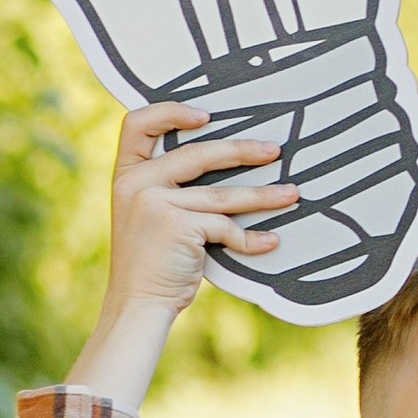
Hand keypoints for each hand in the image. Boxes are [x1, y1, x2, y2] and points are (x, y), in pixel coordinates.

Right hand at [67, 101, 298, 404]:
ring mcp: (156, 204)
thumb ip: (168, 188)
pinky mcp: (179, 227)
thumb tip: (225, 163)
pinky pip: (225, 227)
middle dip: (241, 151)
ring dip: (262, 194)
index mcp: (126, 174)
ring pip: (222, 194)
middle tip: (274, 151)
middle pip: (197, 154)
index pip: (138, 123)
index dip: (171, 112)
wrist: (136, 305)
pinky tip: (271, 241)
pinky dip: (251, 238)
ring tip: (291, 194)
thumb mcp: (145, 215)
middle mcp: (137, 184)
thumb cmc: (149, 264)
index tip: (208, 116)